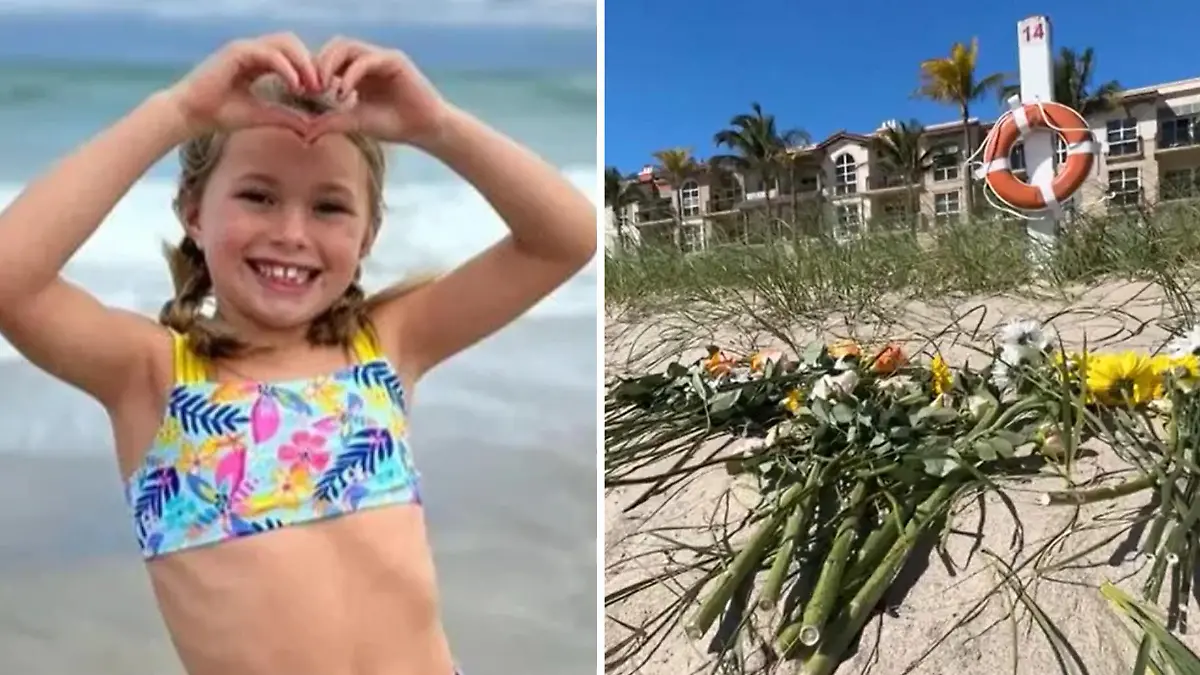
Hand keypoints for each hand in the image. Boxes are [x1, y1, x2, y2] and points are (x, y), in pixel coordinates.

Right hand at [166, 33, 322, 135]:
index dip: (309, 69)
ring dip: (303, 62)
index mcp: (258, 62)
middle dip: (310, 62)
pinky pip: (270, 54)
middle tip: (323, 86)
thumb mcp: (260, 115)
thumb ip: (285, 117)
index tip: (322, 91)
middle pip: (291, 43)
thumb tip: (311, 127)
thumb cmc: (220, 114)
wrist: (191, 114)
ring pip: (284, 42)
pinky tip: (296, 86)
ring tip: (313, 86)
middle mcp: (252, 51)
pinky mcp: (237, 52)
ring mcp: (244, 49)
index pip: (291, 55)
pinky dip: (287, 68)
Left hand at [307, 38, 448, 145]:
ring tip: (323, 88)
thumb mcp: (356, 122)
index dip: (313, 71)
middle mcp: (368, 60)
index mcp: (357, 71)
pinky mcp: (394, 61)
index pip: (329, 58)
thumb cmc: (393, 125)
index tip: (302, 93)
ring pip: (348, 47)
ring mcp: (381, 58)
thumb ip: (332, 123)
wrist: (423, 130)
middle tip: (309, 88)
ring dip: (331, 64)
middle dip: (318, 64)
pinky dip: (350, 74)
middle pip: (335, 47)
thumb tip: (305, 134)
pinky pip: (366, 59)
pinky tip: (343, 93)